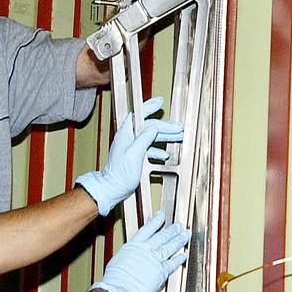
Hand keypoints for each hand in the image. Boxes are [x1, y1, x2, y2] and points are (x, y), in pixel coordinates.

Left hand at [74, 97, 181, 214]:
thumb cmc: (119, 174)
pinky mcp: (134, 156)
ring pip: (150, 137)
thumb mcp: (134, 154)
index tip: (160, 102)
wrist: (112, 189)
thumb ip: (144, 139)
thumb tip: (153, 128)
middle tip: (178, 128)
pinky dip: (158, 150)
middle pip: (149, 126)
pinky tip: (165, 154)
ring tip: (178, 137)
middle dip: (165, 126)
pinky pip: (148, 148)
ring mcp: (131, 147)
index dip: (149, 107)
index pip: (139, 115)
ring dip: (164, 137)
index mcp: (126, 134)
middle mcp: (128, 138)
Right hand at [92, 211, 189, 291]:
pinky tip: (184, 255)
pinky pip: (172, 263)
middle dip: (172, 230)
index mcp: (133, 245)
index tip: (161, 216)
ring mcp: (154, 260)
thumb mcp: (118, 260)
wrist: (118, 291)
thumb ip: (130, 255)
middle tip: (179, 225)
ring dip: (179, 240)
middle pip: (162, 236)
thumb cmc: (114, 279)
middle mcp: (145, 250)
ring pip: (170, 247)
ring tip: (185, 234)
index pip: (147, 229)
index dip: (155, 221)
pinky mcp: (161, 272)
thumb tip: (134, 256)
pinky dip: (179, 259)